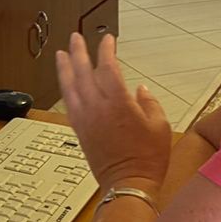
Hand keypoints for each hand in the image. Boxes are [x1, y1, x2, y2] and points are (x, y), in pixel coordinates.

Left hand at [55, 32, 170, 188]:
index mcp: (119, 103)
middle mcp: (97, 107)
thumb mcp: (159, 126)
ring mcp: (85, 118)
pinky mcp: (79, 130)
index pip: (108, 67)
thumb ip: (149, 103)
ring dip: (65, 67)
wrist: (128, 183)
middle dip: (79, 52)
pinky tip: (64, 83)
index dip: (106, 50)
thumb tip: (140, 90)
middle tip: (75, 38)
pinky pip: (68, 103)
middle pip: (83, 72)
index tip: (108, 40)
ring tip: (61, 54)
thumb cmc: (148, 158)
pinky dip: (65, 89)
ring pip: (70, 86)